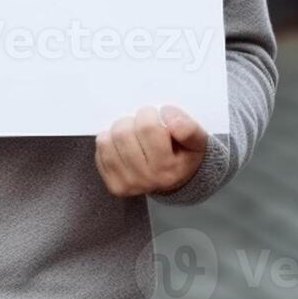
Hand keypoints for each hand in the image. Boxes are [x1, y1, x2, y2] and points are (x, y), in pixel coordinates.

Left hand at [94, 105, 208, 197]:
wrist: (175, 179)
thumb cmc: (184, 154)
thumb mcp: (197, 141)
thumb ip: (188, 127)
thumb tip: (167, 114)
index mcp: (168, 168)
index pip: (148, 127)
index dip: (150, 114)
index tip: (156, 117)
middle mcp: (147, 180)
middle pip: (123, 132)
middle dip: (132, 120)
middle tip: (144, 125)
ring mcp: (128, 184)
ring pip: (107, 140)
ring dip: (119, 129)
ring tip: (133, 133)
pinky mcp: (113, 184)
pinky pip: (100, 150)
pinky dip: (109, 141)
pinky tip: (123, 145)